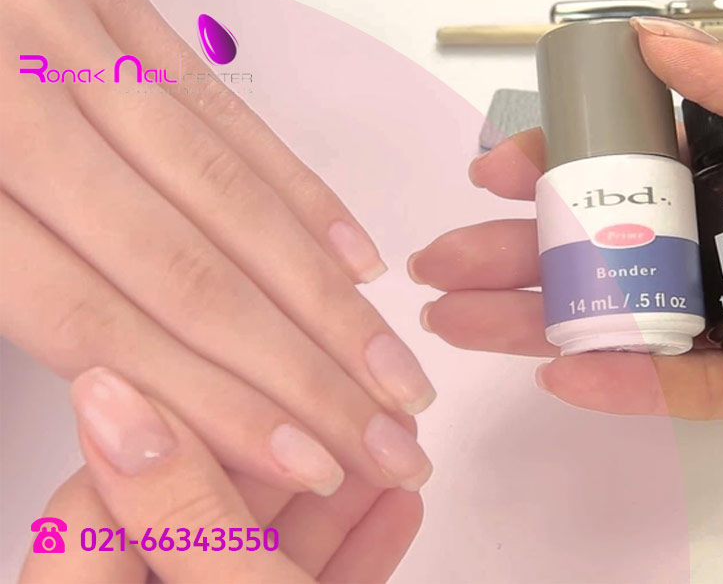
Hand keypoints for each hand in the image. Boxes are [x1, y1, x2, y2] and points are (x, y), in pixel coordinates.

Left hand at [0, 0, 433, 492]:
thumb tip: (121, 394)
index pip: (102, 318)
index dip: (217, 402)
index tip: (301, 459)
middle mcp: (15, 104)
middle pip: (190, 268)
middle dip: (305, 370)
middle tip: (385, 437)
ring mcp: (73, 43)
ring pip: (225, 194)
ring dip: (325, 296)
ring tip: (393, 371)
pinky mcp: (116, 3)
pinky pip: (221, 107)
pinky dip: (297, 189)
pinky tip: (353, 256)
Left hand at [21, 368, 421, 582]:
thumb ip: (183, 514)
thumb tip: (116, 404)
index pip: (95, 512)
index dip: (176, 443)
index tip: (252, 391)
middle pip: (196, 518)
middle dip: (288, 458)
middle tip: (341, 405)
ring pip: (260, 548)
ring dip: (333, 497)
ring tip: (388, 443)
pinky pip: (304, 583)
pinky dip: (349, 549)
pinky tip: (395, 510)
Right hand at [410, 18, 722, 451]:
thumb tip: (657, 41)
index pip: (633, 166)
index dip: (561, 166)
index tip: (499, 166)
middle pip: (608, 248)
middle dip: (517, 252)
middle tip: (442, 260)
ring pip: (628, 319)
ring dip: (540, 318)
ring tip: (459, 320)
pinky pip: (684, 386)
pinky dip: (623, 382)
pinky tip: (557, 371)